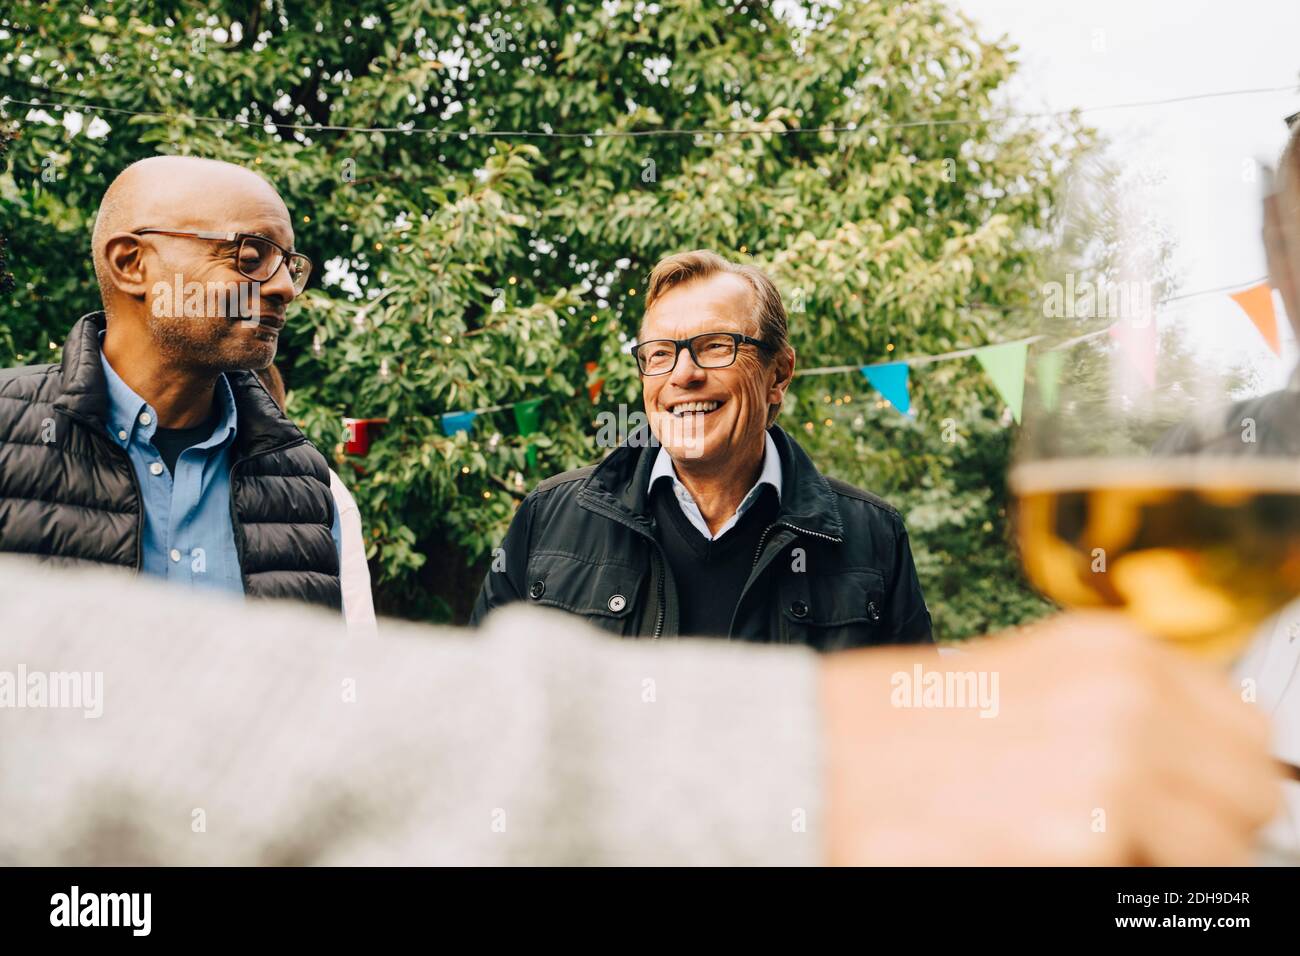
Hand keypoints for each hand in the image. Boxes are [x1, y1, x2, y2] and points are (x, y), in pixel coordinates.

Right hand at [821, 612, 1281, 864]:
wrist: (815, 757)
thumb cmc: (906, 727)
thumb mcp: (1031, 682)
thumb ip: (1125, 709)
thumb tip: (1203, 769)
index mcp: (1115, 653)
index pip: (1249, 734)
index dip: (1219, 776)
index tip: (1186, 799)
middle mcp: (1125, 701)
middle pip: (1248, 799)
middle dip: (1201, 828)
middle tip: (1127, 835)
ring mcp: (1109, 773)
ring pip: (1217, 856)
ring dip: (1159, 862)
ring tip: (1074, 842)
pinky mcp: (1080, 846)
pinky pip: (1146, 888)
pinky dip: (1109, 882)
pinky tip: (1037, 852)